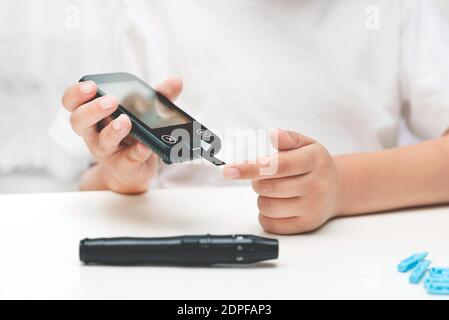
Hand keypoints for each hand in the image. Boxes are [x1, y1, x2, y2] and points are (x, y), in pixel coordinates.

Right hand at [61, 77, 182, 193]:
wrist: (135, 168)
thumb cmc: (133, 133)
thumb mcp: (144, 112)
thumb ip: (158, 96)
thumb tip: (176, 81)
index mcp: (94, 115)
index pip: (72, 102)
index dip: (76, 94)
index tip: (90, 86)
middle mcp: (94, 134)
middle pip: (79, 121)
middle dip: (92, 110)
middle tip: (110, 102)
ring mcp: (107, 151)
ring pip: (101, 142)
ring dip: (113, 130)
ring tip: (125, 121)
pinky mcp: (123, 165)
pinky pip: (127, 159)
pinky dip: (136, 152)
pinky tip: (144, 145)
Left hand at [223, 129, 339, 233]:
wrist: (337, 189)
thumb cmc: (315, 165)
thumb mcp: (307, 145)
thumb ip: (289, 139)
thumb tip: (274, 134)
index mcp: (314, 161)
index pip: (278, 166)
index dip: (250, 168)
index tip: (229, 170)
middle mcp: (317, 186)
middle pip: (268, 187)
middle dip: (257, 181)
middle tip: (265, 176)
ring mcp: (312, 208)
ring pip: (267, 207)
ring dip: (261, 197)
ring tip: (274, 190)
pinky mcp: (306, 225)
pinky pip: (271, 224)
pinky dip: (265, 214)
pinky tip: (277, 204)